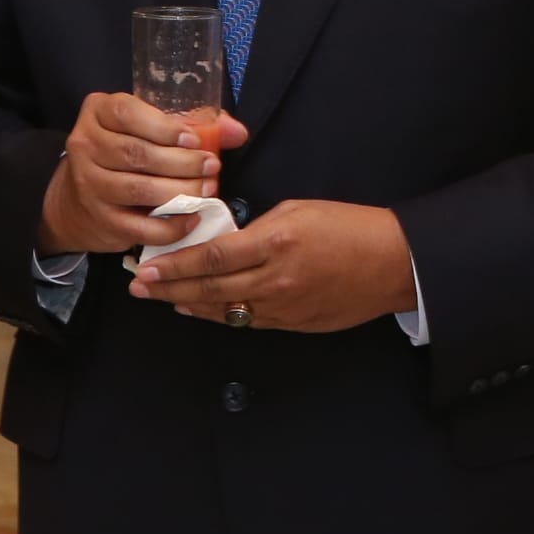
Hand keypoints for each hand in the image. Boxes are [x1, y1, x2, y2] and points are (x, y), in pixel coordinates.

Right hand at [39, 92, 248, 256]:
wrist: (79, 198)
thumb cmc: (125, 151)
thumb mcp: (148, 126)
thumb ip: (193, 123)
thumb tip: (237, 131)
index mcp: (99, 112)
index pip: (127, 114)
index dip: (164, 127)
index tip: (194, 140)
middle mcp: (86, 145)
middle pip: (136, 154)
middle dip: (181, 162)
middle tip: (212, 167)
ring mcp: (89, 185)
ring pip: (138, 189)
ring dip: (179, 192)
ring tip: (207, 191)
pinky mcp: (100, 220)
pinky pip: (139, 227)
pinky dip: (170, 226)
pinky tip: (191, 219)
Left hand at [133, 199, 415, 333]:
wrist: (393, 263)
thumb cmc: (350, 227)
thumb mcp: (299, 210)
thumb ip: (258, 227)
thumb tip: (225, 239)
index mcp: (275, 243)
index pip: (212, 257)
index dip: (176, 265)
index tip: (148, 268)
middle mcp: (274, 279)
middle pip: (210, 288)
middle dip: (169, 288)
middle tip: (140, 289)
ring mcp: (284, 307)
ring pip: (224, 310)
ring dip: (190, 304)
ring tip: (165, 298)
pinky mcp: (294, 324)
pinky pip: (248, 321)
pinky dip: (221, 315)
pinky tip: (204, 308)